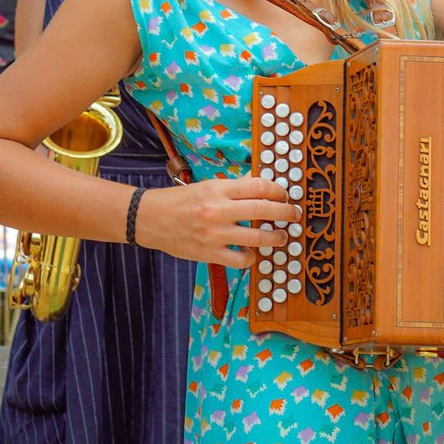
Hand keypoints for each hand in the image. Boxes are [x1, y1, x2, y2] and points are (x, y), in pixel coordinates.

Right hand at [133, 178, 294, 267]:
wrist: (150, 219)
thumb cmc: (178, 201)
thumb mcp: (205, 186)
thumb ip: (232, 187)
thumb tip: (258, 183)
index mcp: (218, 189)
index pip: (258, 186)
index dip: (278, 190)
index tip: (285, 194)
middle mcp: (219, 210)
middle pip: (265, 209)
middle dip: (286, 212)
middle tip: (294, 214)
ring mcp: (215, 234)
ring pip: (258, 237)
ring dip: (276, 238)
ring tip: (281, 237)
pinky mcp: (210, 253)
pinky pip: (241, 259)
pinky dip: (251, 258)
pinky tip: (252, 253)